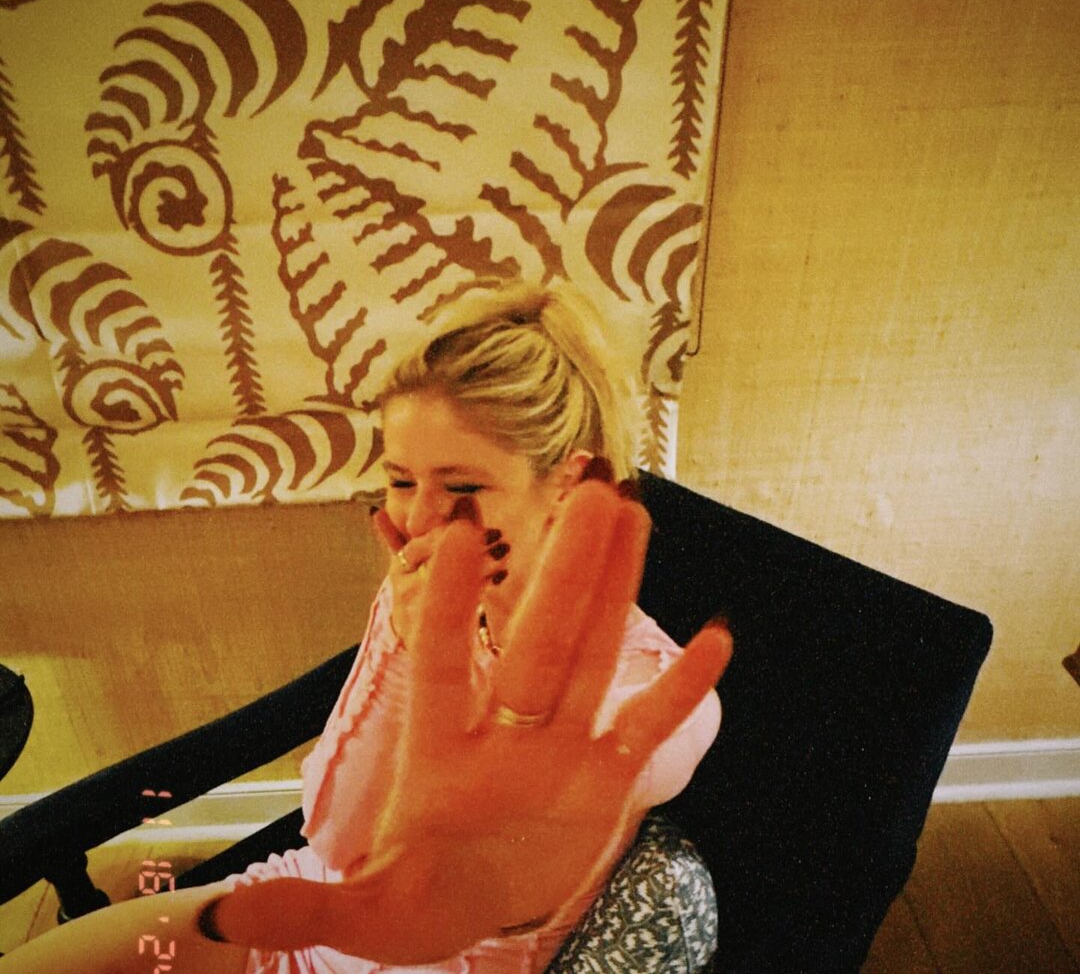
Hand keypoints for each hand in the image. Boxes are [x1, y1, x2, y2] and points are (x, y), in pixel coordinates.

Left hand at [202, 479, 731, 963]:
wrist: (472, 909)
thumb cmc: (415, 898)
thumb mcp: (366, 918)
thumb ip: (310, 910)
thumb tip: (222, 921)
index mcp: (443, 754)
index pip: (445, 665)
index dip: (450, 606)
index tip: (453, 533)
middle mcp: (507, 735)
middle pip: (541, 643)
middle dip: (564, 570)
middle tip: (590, 492)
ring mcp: (561, 751)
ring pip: (593, 658)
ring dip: (615, 591)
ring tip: (633, 517)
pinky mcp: (604, 780)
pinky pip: (646, 727)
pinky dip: (680, 692)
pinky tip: (714, 638)